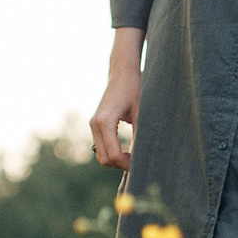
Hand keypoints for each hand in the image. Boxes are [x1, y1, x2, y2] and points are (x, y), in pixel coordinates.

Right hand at [91, 30, 143, 170]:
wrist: (122, 72)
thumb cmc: (134, 88)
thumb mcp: (141, 111)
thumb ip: (140, 134)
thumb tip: (144, 156)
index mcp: (105, 122)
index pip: (113, 154)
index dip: (127, 164)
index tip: (141, 165)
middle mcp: (95, 124)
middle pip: (104, 159)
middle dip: (120, 165)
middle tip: (139, 164)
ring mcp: (93, 124)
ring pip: (101, 155)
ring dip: (116, 161)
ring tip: (134, 158)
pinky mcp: (96, 124)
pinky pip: (101, 147)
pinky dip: (112, 153)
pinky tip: (127, 151)